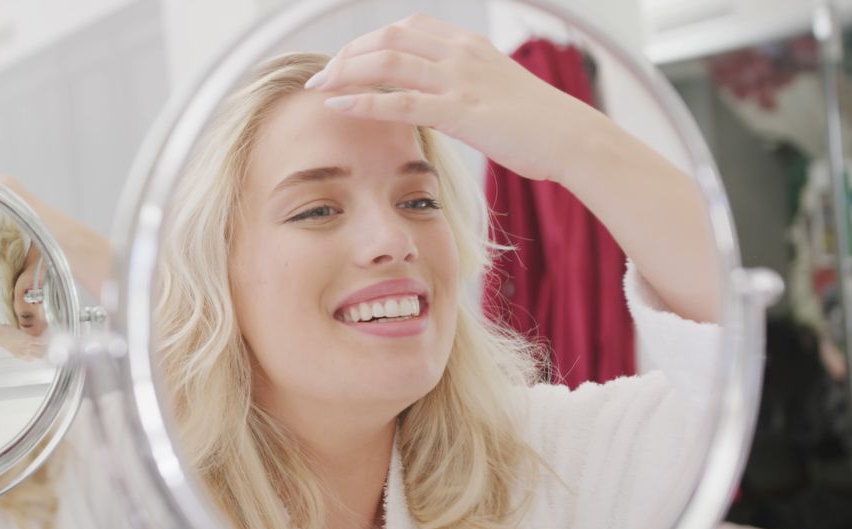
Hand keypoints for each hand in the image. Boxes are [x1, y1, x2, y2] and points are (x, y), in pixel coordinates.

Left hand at [0, 324, 47, 360]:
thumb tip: (25, 342)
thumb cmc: (3, 338)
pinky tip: (46, 338)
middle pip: (39, 356)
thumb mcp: (12, 345)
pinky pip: (40, 341)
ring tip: (49, 343)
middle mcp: (24, 353)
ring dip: (46, 346)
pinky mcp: (28, 340)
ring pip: (41, 350)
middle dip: (44, 352)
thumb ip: (20, 346)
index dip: (38, 356)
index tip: (43, 353)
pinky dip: (44, 340)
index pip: (32, 359)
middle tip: (48, 348)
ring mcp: (26, 347)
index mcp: (19, 356)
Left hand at [303, 13, 606, 183]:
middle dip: (348, 54)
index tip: (345, 60)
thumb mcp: (496, 90)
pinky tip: (337, 105)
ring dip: (345, 72)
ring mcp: (459, 79)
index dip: (368, 42)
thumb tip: (436, 100)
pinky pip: (400, 100)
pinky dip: (362, 101)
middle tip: (322, 75)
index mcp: (468, 45)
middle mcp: (460, 53)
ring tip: (319, 87)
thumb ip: (463, 86)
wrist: (571, 138)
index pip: (405, 29)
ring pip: (387, 63)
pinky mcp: (459, 110)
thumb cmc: (538, 124)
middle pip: (388, 39)